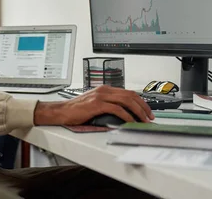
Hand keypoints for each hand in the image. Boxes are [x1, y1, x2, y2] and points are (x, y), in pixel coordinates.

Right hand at [33, 85, 153, 125]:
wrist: (61, 111)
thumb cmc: (76, 110)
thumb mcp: (95, 104)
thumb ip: (108, 105)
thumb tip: (124, 113)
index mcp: (105, 89)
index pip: (128, 92)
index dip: (140, 101)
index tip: (147, 110)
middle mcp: (104, 90)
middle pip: (130, 95)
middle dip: (143, 106)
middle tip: (150, 116)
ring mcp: (100, 96)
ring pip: (126, 100)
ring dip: (138, 111)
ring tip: (143, 120)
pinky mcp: (97, 104)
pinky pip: (117, 109)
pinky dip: (126, 116)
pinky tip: (130, 122)